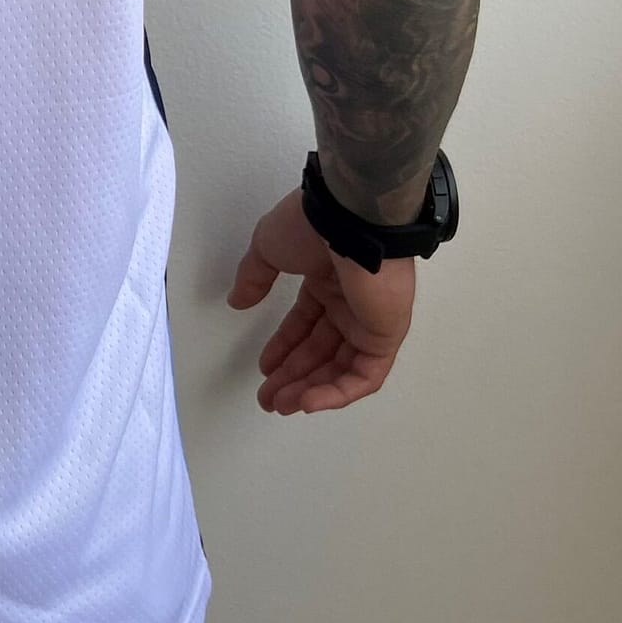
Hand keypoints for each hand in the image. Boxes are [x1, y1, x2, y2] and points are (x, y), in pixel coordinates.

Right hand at [227, 190, 415, 413]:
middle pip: (320, 351)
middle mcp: (349, 303)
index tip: (264, 367)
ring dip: (311, 389)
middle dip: (293, 376)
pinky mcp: (385, 336)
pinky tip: (308, 401)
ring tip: (282, 404)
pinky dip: (338, 393)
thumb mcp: (267, 247)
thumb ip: (253, 278)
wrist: (349, 218)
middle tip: (268, 398)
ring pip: (341, 368)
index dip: (283, 348)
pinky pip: (364, 375)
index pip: (305, 324)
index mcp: (326, 281)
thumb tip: (236, 301)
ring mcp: (369, 320)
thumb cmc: (310, 227)